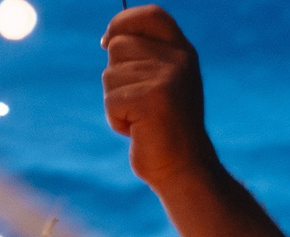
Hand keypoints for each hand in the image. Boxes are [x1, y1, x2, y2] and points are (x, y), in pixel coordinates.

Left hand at [102, 7, 216, 189]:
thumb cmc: (165, 130)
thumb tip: (108, 39)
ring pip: (110, 76)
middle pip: (118, 47)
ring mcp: (167, 77)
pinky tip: (137, 131)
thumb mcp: (162, 85)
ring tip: (140, 119)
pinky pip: (111, 101)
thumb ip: (145, 59)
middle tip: (137, 104)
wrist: (184, 168)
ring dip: (115, 102)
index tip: (106, 40)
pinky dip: (116, 120)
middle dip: (115, 77)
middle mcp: (178, 59)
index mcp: (182, 51)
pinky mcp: (152, 99)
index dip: (122, 22)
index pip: (149, 15)